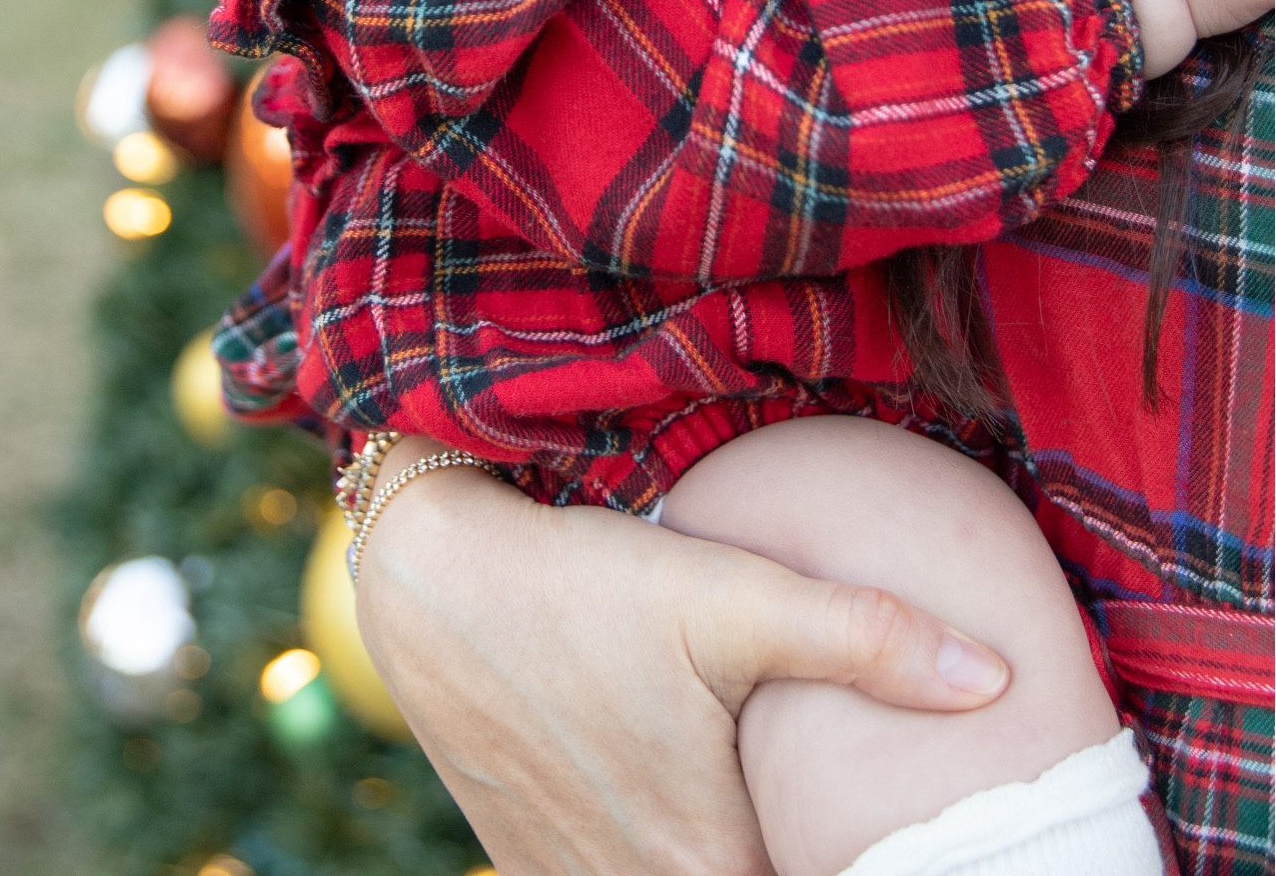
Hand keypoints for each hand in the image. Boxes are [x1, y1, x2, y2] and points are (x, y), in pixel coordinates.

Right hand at [355, 444, 1007, 875]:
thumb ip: (862, 637)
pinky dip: (667, 851)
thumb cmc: (584, 584)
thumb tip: (995, 678)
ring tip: (770, 801)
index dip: (861, 867)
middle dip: (801, 854)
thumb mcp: (728, 593)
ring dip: (738, 850)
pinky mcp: (537, 865)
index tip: (905, 840)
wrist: (435, 583)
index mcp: (707, 862)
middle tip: (839, 812)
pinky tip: (688, 794)